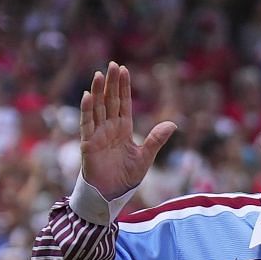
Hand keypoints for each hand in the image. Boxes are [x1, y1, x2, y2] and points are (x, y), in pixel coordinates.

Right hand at [79, 62, 177, 200]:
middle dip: (111, 83)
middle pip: (110, 101)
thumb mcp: (145, 157)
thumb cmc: (126, 177)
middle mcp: (109, 128)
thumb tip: (173, 124)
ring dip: (98, 92)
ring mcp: (98, 134)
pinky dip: (87, 110)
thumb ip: (156, 140)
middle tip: (113, 64)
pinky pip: (87, 124)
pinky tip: (88, 96)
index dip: (123, 87)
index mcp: (123, 129)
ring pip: (97, 108)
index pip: (123, 103)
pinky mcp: (88, 144)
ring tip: (99, 74)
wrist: (112, 195)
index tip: (124, 70)